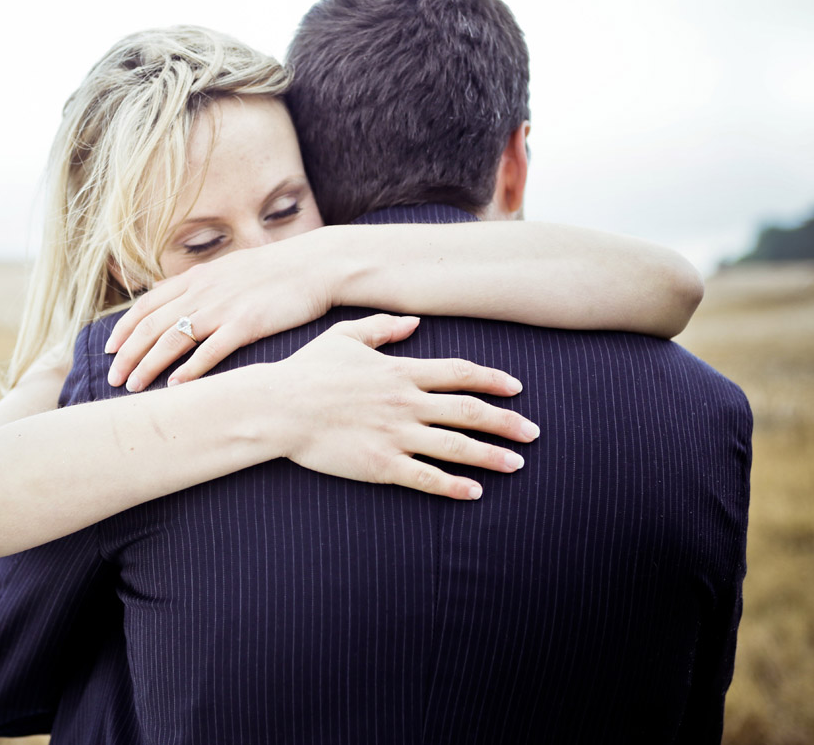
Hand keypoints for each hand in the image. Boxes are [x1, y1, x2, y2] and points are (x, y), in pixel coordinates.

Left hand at [104, 233, 335, 390]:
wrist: (316, 264)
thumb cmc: (275, 271)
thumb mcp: (228, 270)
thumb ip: (199, 285)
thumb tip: (170, 298)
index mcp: (197, 278)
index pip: (147, 304)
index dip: (124, 329)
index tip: (109, 350)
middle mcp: (203, 291)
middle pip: (152, 325)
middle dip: (127, 354)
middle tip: (113, 379)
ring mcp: (224, 307)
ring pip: (173, 339)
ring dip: (149, 365)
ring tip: (134, 388)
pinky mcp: (247, 322)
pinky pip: (211, 350)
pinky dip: (190, 370)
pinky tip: (176, 387)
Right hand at [274, 314, 538, 499]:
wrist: (278, 407)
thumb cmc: (306, 371)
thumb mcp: (344, 337)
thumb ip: (382, 329)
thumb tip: (414, 322)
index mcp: (400, 371)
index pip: (460, 373)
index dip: (493, 381)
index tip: (517, 389)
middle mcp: (405, 401)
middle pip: (468, 411)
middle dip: (506, 422)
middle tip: (534, 433)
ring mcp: (395, 434)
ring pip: (455, 446)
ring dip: (491, 455)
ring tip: (518, 464)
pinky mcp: (380, 464)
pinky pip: (425, 477)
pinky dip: (454, 485)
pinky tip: (475, 492)